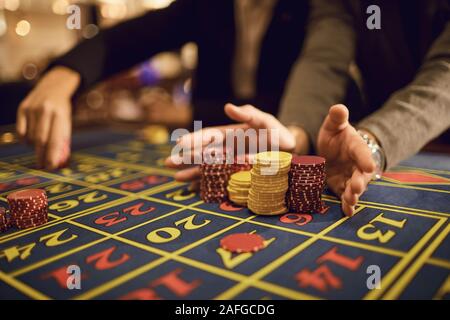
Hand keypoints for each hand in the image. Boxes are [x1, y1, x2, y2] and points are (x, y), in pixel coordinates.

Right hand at [16, 67, 79, 169]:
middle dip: (41, 155)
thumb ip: (63, 140)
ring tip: (40, 147)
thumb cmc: (62, 110)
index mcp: (60, 115)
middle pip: (41, 140)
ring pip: (30, 136)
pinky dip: (26, 139)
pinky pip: (21, 131)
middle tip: (42, 165)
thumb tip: (59, 162)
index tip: (51, 167)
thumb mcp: (67, 122)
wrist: (54, 87)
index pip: (55, 140)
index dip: (52, 155)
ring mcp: (32, 108)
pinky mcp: (22, 108)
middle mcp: (45, 111)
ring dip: (35, 146)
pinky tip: (30, 140)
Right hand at [165, 103, 298, 182]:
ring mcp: (228, 164)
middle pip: (201, 153)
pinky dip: (205, 184)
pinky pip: (217, 181)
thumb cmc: (278, 134)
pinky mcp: (234, 176)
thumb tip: (228, 107)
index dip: (194, 139)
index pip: (208, 137)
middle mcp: (225, 149)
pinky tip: (192, 189)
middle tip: (168, 162)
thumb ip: (250, 114)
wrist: (290, 153)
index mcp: (229, 134)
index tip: (180, 143)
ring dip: (191, 172)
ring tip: (175, 177)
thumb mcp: (266, 121)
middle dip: (185, 157)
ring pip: (206, 168)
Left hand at [317, 104, 375, 216]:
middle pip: (361, 174)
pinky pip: (346, 197)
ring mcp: (350, 178)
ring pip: (355, 188)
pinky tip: (348, 212)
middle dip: (360, 181)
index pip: (362, 152)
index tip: (369, 166)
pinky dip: (347, 205)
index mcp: (356, 147)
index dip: (365, 159)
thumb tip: (338, 108)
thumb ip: (337, 118)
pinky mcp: (342, 188)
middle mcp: (357, 165)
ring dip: (353, 194)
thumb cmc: (335, 136)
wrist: (332, 150)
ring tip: (350, 199)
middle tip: (356, 187)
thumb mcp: (334, 125)